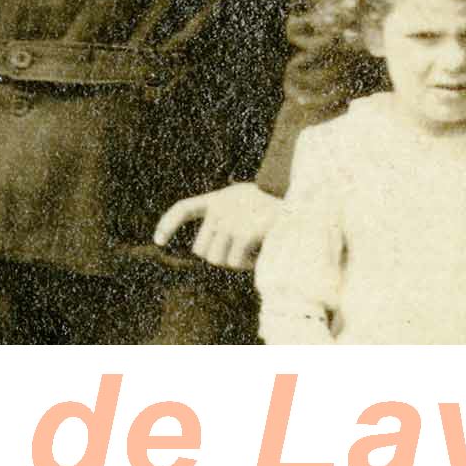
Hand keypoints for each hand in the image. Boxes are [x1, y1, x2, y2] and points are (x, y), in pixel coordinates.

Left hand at [153, 181, 282, 269]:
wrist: (307, 206)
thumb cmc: (278, 213)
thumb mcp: (248, 206)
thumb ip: (228, 221)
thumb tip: (208, 251)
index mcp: (219, 199)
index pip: (184, 208)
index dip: (168, 224)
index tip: (158, 241)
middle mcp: (221, 208)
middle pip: (201, 250)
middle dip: (219, 257)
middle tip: (242, 253)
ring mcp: (232, 220)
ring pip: (217, 259)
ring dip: (235, 262)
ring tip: (254, 252)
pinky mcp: (245, 232)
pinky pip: (234, 262)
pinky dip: (246, 265)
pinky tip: (259, 257)